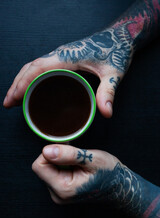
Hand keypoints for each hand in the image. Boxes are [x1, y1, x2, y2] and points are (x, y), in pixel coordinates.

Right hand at [3, 27, 133, 117]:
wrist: (119, 36)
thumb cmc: (116, 51)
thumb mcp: (114, 72)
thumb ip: (109, 92)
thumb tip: (106, 113)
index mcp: (68, 56)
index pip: (39, 68)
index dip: (24, 82)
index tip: (14, 97)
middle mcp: (60, 54)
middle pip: (31, 67)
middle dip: (17, 84)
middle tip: (8, 103)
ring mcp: (60, 55)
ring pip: (33, 66)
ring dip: (21, 80)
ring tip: (13, 97)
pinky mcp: (63, 58)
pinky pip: (41, 66)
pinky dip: (30, 77)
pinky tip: (29, 87)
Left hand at [32, 144, 119, 203]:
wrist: (119, 186)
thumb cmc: (109, 173)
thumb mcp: (92, 159)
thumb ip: (68, 155)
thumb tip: (46, 150)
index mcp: (63, 188)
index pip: (39, 165)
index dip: (50, 152)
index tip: (67, 149)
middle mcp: (57, 194)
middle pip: (43, 166)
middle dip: (57, 156)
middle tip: (76, 157)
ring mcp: (59, 193)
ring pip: (48, 168)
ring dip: (61, 160)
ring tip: (78, 163)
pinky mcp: (61, 190)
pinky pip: (54, 172)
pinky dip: (63, 165)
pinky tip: (76, 167)